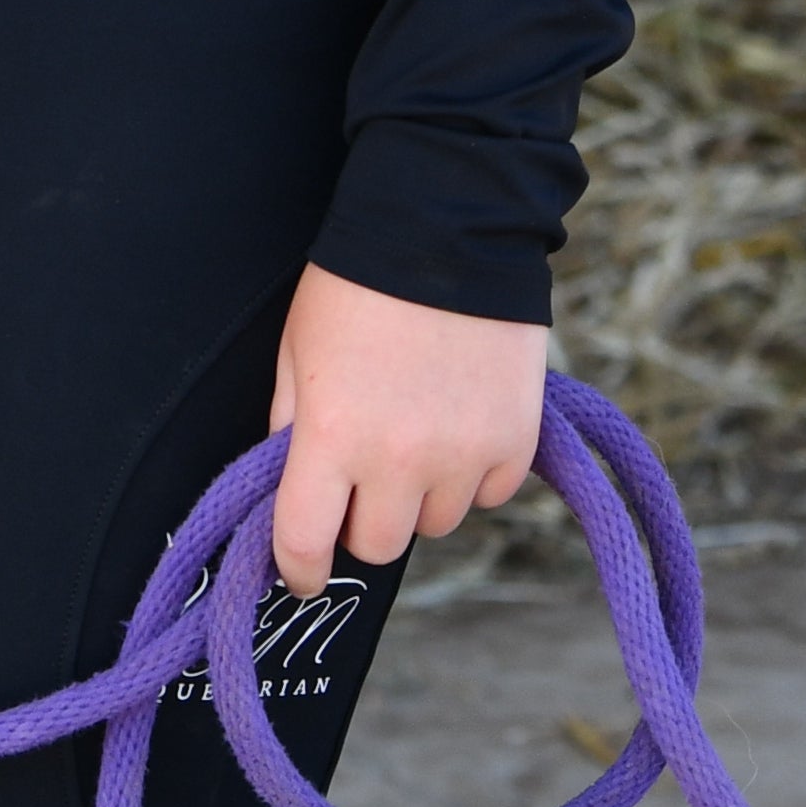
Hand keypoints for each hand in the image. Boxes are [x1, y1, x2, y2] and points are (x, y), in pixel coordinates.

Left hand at [267, 264, 543, 596]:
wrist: (445, 230)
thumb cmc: (354, 286)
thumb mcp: (296, 352)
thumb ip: (290, 426)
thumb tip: (291, 485)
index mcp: (331, 436)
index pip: (304, 540)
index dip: (296, 570)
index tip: (300, 576)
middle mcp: (399, 459)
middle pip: (376, 545)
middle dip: (360, 522)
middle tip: (359, 479)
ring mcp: (464, 455)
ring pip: (436, 524)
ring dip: (419, 497)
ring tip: (414, 434)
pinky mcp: (515, 442)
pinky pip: (488, 494)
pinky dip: (471, 474)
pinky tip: (458, 422)